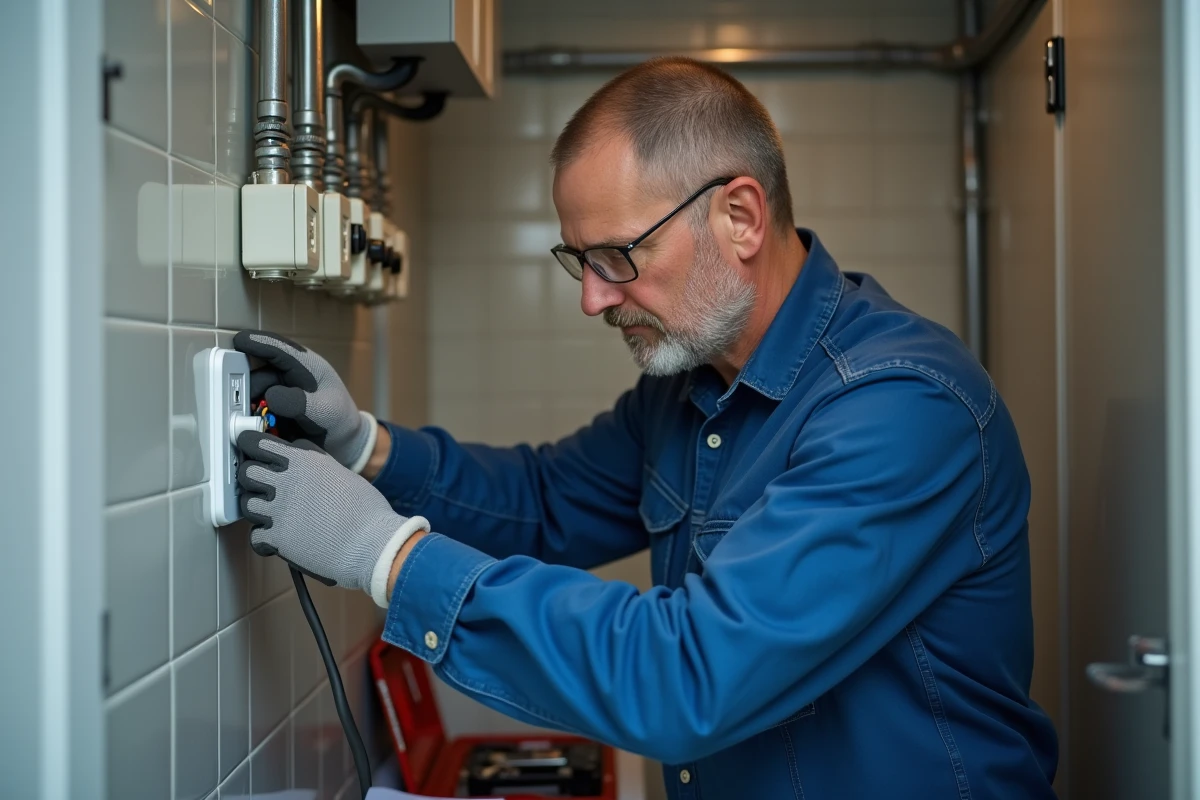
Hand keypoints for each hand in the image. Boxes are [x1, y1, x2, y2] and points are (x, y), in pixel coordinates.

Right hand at [233, 330, 377, 471]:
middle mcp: (290, 374)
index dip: (257, 342)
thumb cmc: (340, 420)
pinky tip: (253, 425)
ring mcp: (280, 390)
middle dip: (245, 383)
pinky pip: (255, 406)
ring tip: (249, 418)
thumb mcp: (326, 412)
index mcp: (307, 366)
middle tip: (237, 400)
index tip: (238, 340)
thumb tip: (271, 396)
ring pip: (254, 390)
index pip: (279, 349)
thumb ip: (300, 403)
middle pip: (258, 370)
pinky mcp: (273, 406)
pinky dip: (251, 414)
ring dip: (247, 402)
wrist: (343, 442)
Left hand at [236, 431, 428, 606]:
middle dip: (251, 477)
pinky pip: (255, 537)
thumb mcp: (343, 474)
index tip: (259, 454)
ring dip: (256, 508)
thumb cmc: (367, 511)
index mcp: (304, 460)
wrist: (372, 543)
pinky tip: (276, 539)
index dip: (258, 448)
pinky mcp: (277, 538)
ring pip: (246, 503)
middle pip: (247, 471)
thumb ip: (319, 467)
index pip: (262, 443)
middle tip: (259, 484)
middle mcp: (287, 481)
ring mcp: (279, 510)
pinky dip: (264, 540)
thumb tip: (311, 471)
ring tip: (269, 513)